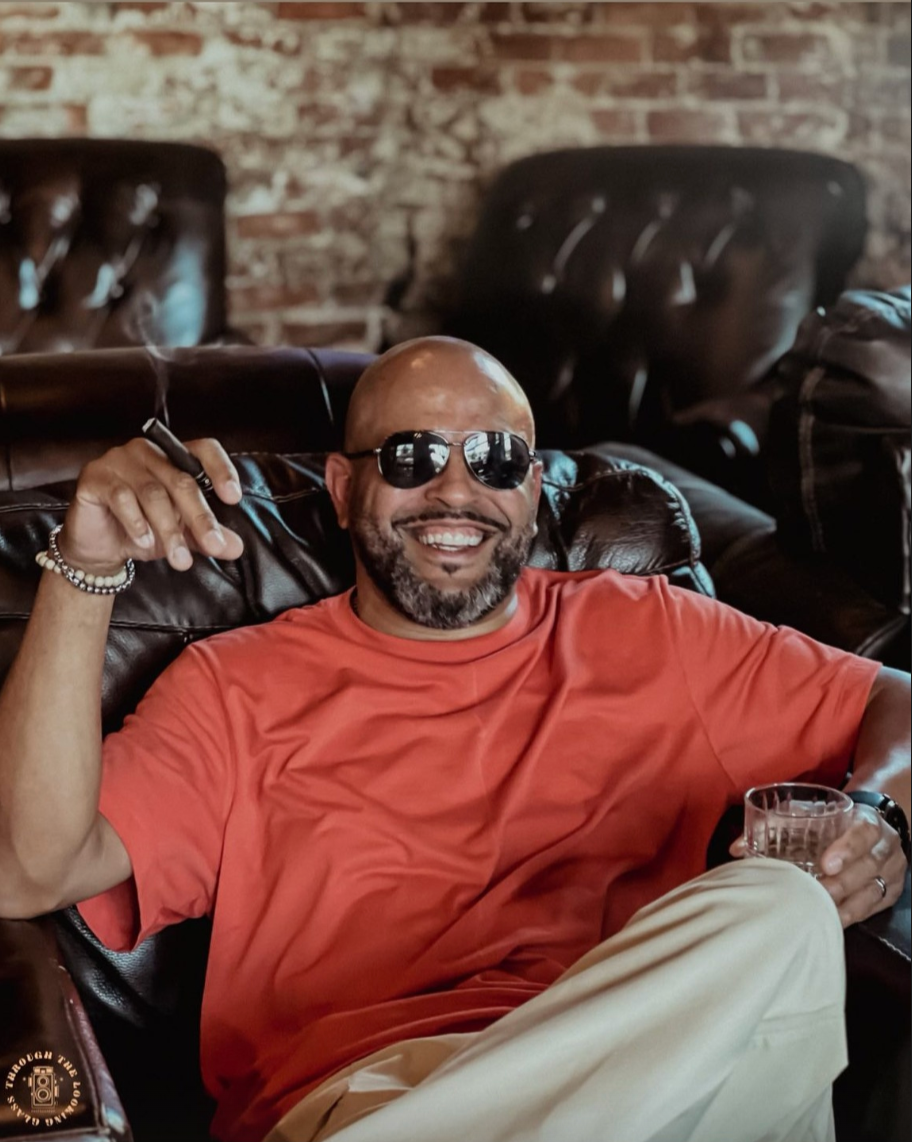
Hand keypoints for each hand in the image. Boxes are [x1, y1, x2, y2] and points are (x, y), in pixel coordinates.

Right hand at [60, 437, 244, 573]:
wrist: (101, 548)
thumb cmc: (144, 531)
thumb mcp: (183, 536)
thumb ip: (208, 537)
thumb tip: (235, 547)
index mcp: (174, 457)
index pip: (204, 450)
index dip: (221, 470)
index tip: (233, 498)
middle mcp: (148, 452)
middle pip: (181, 480)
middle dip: (200, 517)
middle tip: (213, 545)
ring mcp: (119, 460)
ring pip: (153, 493)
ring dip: (169, 529)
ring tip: (179, 559)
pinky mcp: (95, 476)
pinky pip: (121, 497)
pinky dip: (137, 523)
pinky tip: (145, 542)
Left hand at [729, 805, 906, 926]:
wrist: (867, 826)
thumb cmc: (831, 821)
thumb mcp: (809, 813)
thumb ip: (774, 825)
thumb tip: (736, 848)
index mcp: (867, 822)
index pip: (863, 834)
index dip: (846, 849)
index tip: (825, 864)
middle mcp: (885, 848)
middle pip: (868, 868)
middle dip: (841, 884)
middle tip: (817, 894)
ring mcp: (890, 873)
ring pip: (872, 893)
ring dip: (845, 906)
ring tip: (820, 913)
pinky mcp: (888, 894)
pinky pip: (872, 909)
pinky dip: (851, 916)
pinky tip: (831, 922)